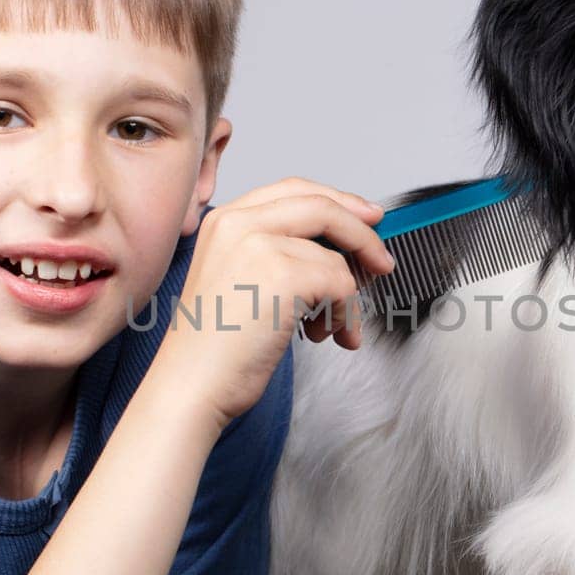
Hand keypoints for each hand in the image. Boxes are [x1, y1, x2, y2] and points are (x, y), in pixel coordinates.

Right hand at [151, 177, 392, 430]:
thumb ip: (279, 253)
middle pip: (322, 206)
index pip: (293, 190)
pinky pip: (341, 285)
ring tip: (327, 329)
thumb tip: (343, 250)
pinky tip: (324, 336)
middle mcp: (238, 223)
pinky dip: (344, 316)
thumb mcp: (240, 281)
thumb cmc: (214, 348)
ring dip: (345, 300)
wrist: (191, 385)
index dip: (338, 201)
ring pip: (336, 258)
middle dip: (362, 234)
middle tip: (382, 261)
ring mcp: (259, 245)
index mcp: (225, 221)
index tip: (366, 218)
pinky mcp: (283, 274)